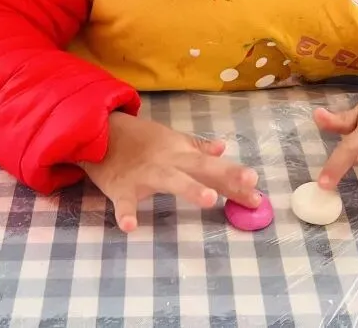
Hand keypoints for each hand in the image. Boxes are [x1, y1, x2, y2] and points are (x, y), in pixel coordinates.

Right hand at [79, 112, 260, 232]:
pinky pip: (124, 203)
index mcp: (180, 153)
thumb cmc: (138, 139)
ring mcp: (145, 174)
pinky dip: (126, 213)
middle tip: (249, 185)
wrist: (98, 130)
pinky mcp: (121, 187)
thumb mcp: (169, 139)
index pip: (213, 167)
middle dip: (225, 176)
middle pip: (199, 168)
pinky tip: (131, 226)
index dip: (235, 178)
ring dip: (189, 187)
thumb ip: (195, 147)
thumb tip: (223, 148)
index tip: (259, 191)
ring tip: (209, 198)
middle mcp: (168, 162)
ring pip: (170, 180)